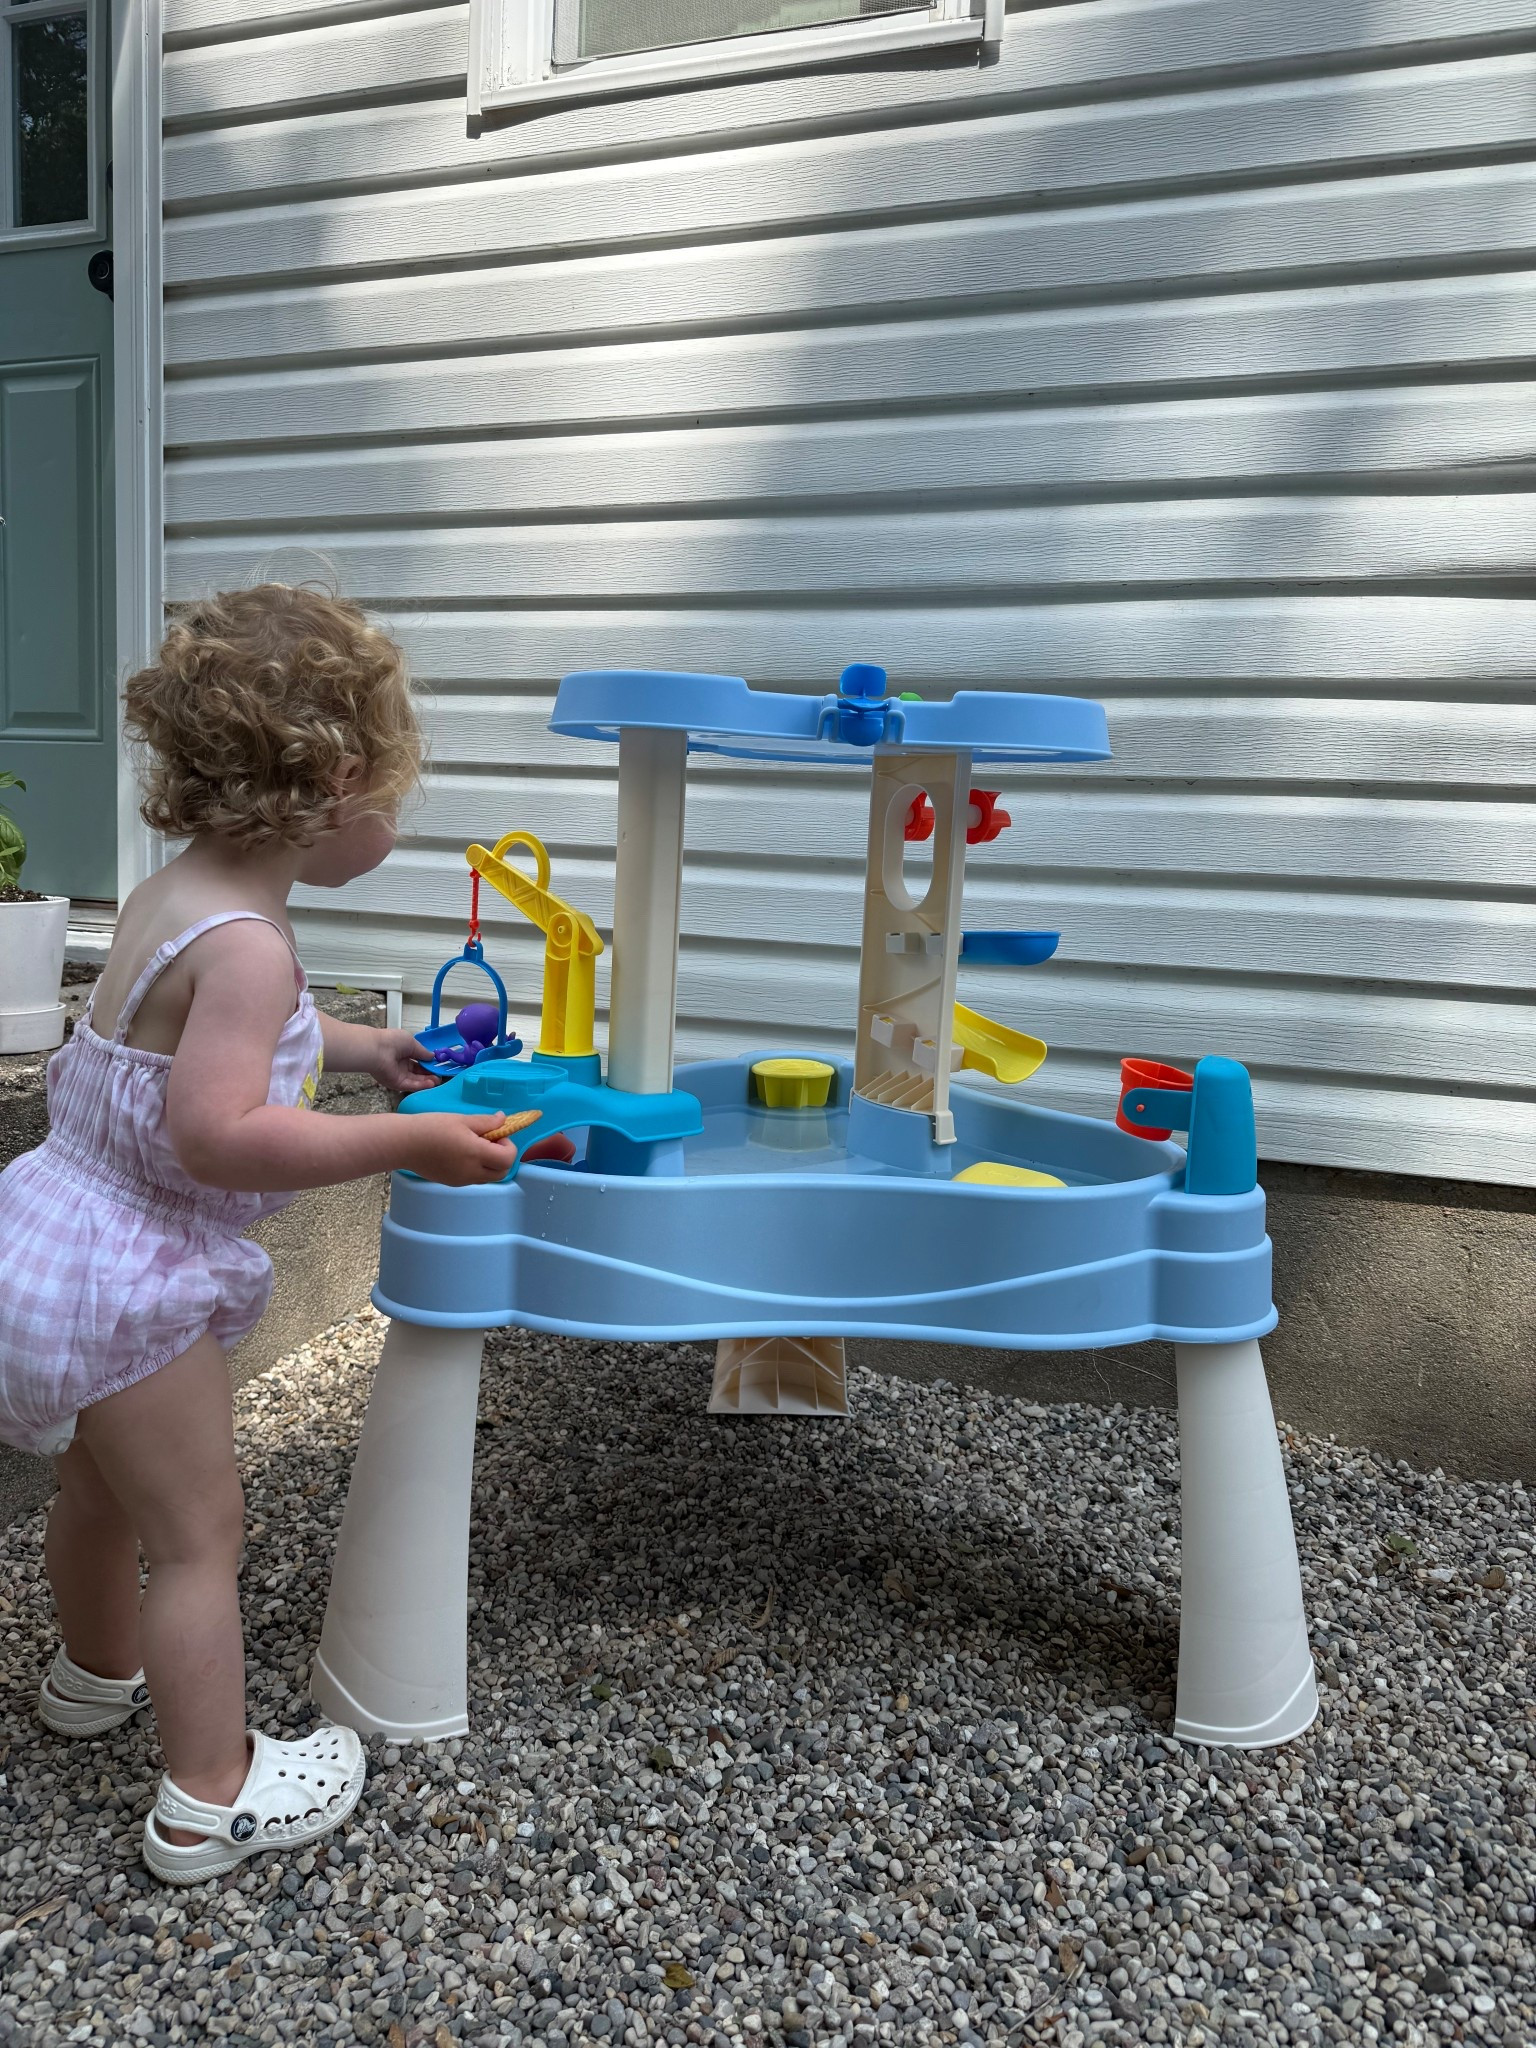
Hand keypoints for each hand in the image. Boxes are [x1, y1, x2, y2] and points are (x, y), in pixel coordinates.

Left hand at [368, 1027, 440, 1094]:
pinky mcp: (396, 1083)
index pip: (418, 1059)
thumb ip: (423, 1052)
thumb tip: (432, 1056)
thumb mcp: (412, 1043)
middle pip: (418, 1072)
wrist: (377, 1050)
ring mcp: (398, 1074)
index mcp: (403, 1052)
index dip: (428, 1063)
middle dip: (429, 1073)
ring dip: (427, 1080)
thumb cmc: (393, 1041)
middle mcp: (401, 1064)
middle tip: (440, 1075)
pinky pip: (411, 1085)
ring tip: (438, 1080)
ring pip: (416, 1080)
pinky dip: (421, 1085)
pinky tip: (431, 1083)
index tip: (438, 1065)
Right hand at [402, 1113, 517, 1185]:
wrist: (403, 1144)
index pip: (508, 1159)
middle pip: (502, 1172)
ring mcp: (462, 1180)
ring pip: (488, 1177)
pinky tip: (463, 1154)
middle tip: (490, 1141)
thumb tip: (503, 1120)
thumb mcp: (461, 1120)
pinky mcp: (452, 1183)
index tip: (497, 1134)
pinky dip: (477, 1168)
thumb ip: (486, 1122)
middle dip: (503, 1157)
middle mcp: (471, 1172)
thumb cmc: (431, 1127)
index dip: (508, 1146)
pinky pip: (474, 1179)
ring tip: (475, 1146)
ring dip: (491, 1164)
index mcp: (475, 1154)